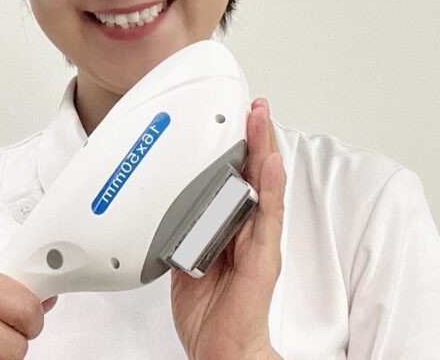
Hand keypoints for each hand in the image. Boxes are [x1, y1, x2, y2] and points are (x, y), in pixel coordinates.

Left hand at [170, 98, 286, 359]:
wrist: (222, 352)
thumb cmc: (209, 318)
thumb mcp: (185, 263)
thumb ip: (184, 233)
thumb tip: (169, 212)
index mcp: (230, 230)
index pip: (236, 180)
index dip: (236, 149)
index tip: (230, 121)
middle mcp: (248, 231)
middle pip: (254, 174)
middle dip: (253, 137)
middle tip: (252, 105)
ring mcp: (259, 241)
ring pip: (264, 185)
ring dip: (263, 148)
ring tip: (261, 117)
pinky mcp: (264, 256)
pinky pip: (268, 215)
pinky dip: (270, 186)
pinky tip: (270, 161)